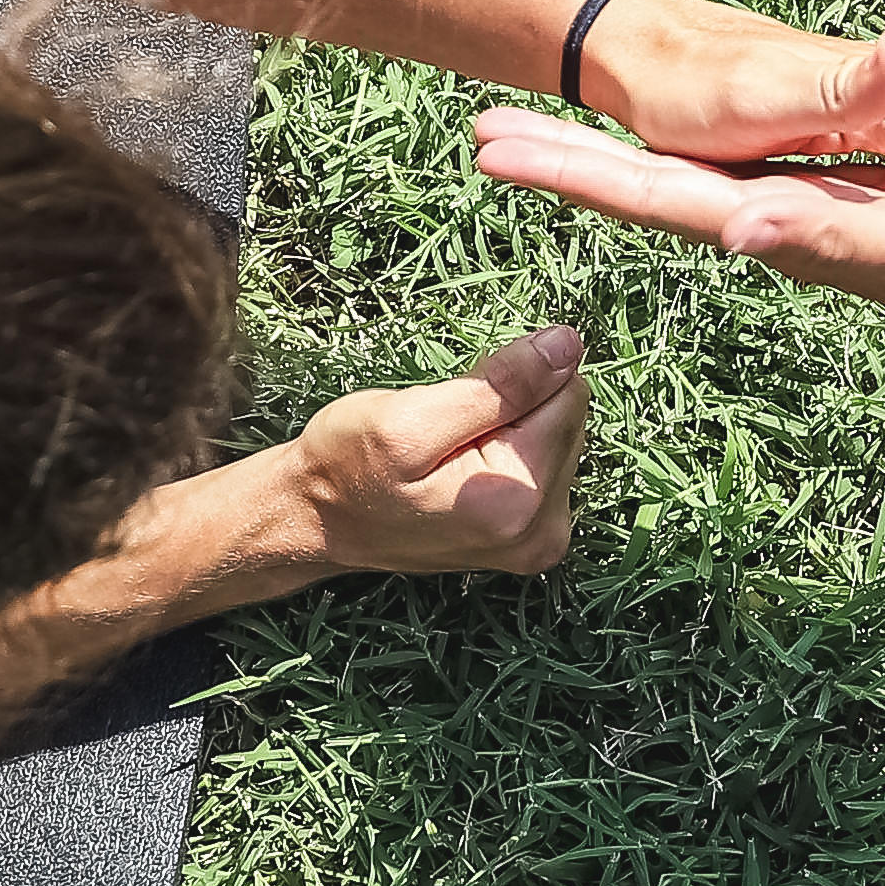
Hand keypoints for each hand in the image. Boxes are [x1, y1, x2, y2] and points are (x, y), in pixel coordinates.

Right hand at [276, 324, 591, 579]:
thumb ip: (499, 385)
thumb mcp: (410, 417)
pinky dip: (508, 450)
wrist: (316, 521)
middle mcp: (542, 531)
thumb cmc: (347, 467)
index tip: (458, 402)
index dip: (513, 381)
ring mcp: (539, 540)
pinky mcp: (531, 537)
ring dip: (509, 426)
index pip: (567, 397)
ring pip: (557, 437)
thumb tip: (568, 345)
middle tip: (447, 424)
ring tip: (449, 447)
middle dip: (513, 405)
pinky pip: (542, 464)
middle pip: (568, 419)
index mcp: (517, 501)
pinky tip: (464, 464)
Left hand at [470, 109, 884, 362]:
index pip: (652, 197)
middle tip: (477, 137)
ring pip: (686, 187)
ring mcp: (807, 214)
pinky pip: (739, 182)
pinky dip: (683, 166)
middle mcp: (781, 226)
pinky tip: (676, 160)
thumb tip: (737, 226)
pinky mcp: (843, 200)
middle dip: (565, 165)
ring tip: (542, 141)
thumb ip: (830, 231)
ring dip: (610, 164)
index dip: (572, 168)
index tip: (487, 146)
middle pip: (649, 194)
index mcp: (785, 226)